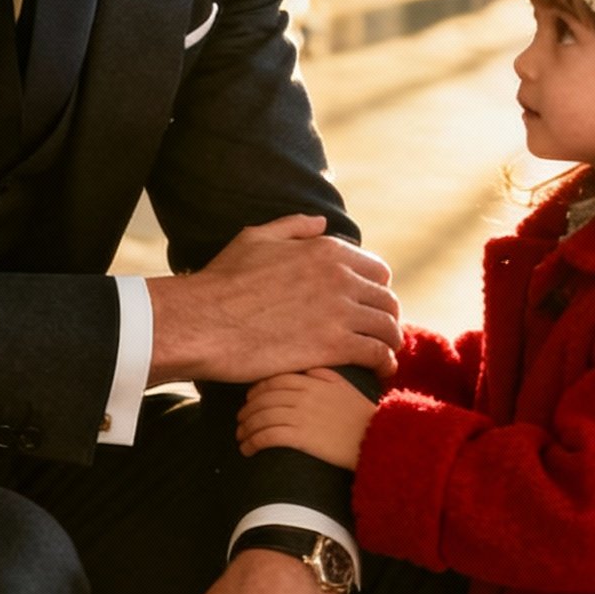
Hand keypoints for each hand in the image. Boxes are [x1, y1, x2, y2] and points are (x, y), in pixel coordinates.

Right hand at [148, 216, 399, 384]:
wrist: (203, 322)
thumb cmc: (222, 281)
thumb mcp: (256, 239)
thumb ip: (293, 227)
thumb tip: (321, 222)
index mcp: (326, 250)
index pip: (377, 270)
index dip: (376, 290)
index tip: (368, 307)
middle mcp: (340, 277)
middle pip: (387, 299)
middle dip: (387, 317)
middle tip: (379, 335)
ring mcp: (339, 312)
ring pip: (388, 327)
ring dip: (391, 342)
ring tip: (385, 356)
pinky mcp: (333, 346)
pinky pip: (377, 354)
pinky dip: (385, 364)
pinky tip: (380, 371)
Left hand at [237, 368, 377, 469]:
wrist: (378, 439)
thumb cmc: (363, 415)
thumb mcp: (346, 385)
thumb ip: (324, 374)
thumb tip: (306, 370)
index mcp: (312, 380)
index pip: (274, 379)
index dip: (257, 389)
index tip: (250, 399)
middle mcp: (303, 394)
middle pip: (263, 398)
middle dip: (247, 410)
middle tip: (241, 420)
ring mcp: (300, 415)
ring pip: (261, 417)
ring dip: (246, 428)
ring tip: (242, 437)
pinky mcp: (300, 437)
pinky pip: (267, 436)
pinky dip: (252, 442)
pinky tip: (248, 449)